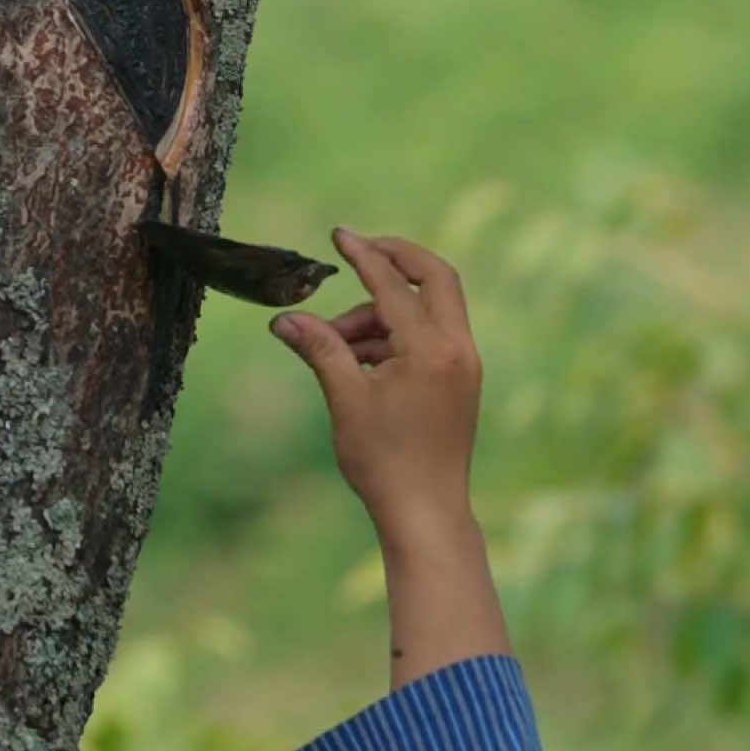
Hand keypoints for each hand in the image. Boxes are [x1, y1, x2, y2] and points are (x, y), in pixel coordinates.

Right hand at [270, 228, 482, 550]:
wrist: (427, 515)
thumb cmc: (385, 463)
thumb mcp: (346, 400)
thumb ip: (321, 349)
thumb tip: (285, 318)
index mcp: (431, 350)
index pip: (393, 285)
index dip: (362, 256)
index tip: (338, 235)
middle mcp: (458, 348)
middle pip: (435, 276)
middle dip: (396, 258)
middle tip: (359, 253)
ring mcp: (464, 363)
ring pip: (429, 308)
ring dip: (383, 311)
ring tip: (336, 343)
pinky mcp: (460, 379)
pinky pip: (430, 334)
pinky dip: (396, 333)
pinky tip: (359, 359)